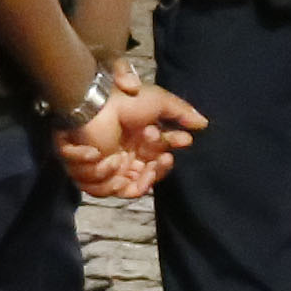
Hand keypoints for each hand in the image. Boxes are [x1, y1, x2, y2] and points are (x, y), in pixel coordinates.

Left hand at [52, 80, 201, 199]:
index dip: (168, 159)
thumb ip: (181, 113)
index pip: (157, 163)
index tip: (184, 142)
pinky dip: (100, 175)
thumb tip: (203, 124)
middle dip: (155, 171)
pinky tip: (101, 156)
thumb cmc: (126, 101)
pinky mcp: (87, 172)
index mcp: (138, 146)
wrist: (94, 102)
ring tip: (124, 160)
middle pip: (144, 180)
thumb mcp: (159, 102)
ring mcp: (105, 167)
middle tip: (162, 157)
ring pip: (124, 189)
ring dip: (132, 177)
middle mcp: (124, 159)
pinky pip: (98, 188)